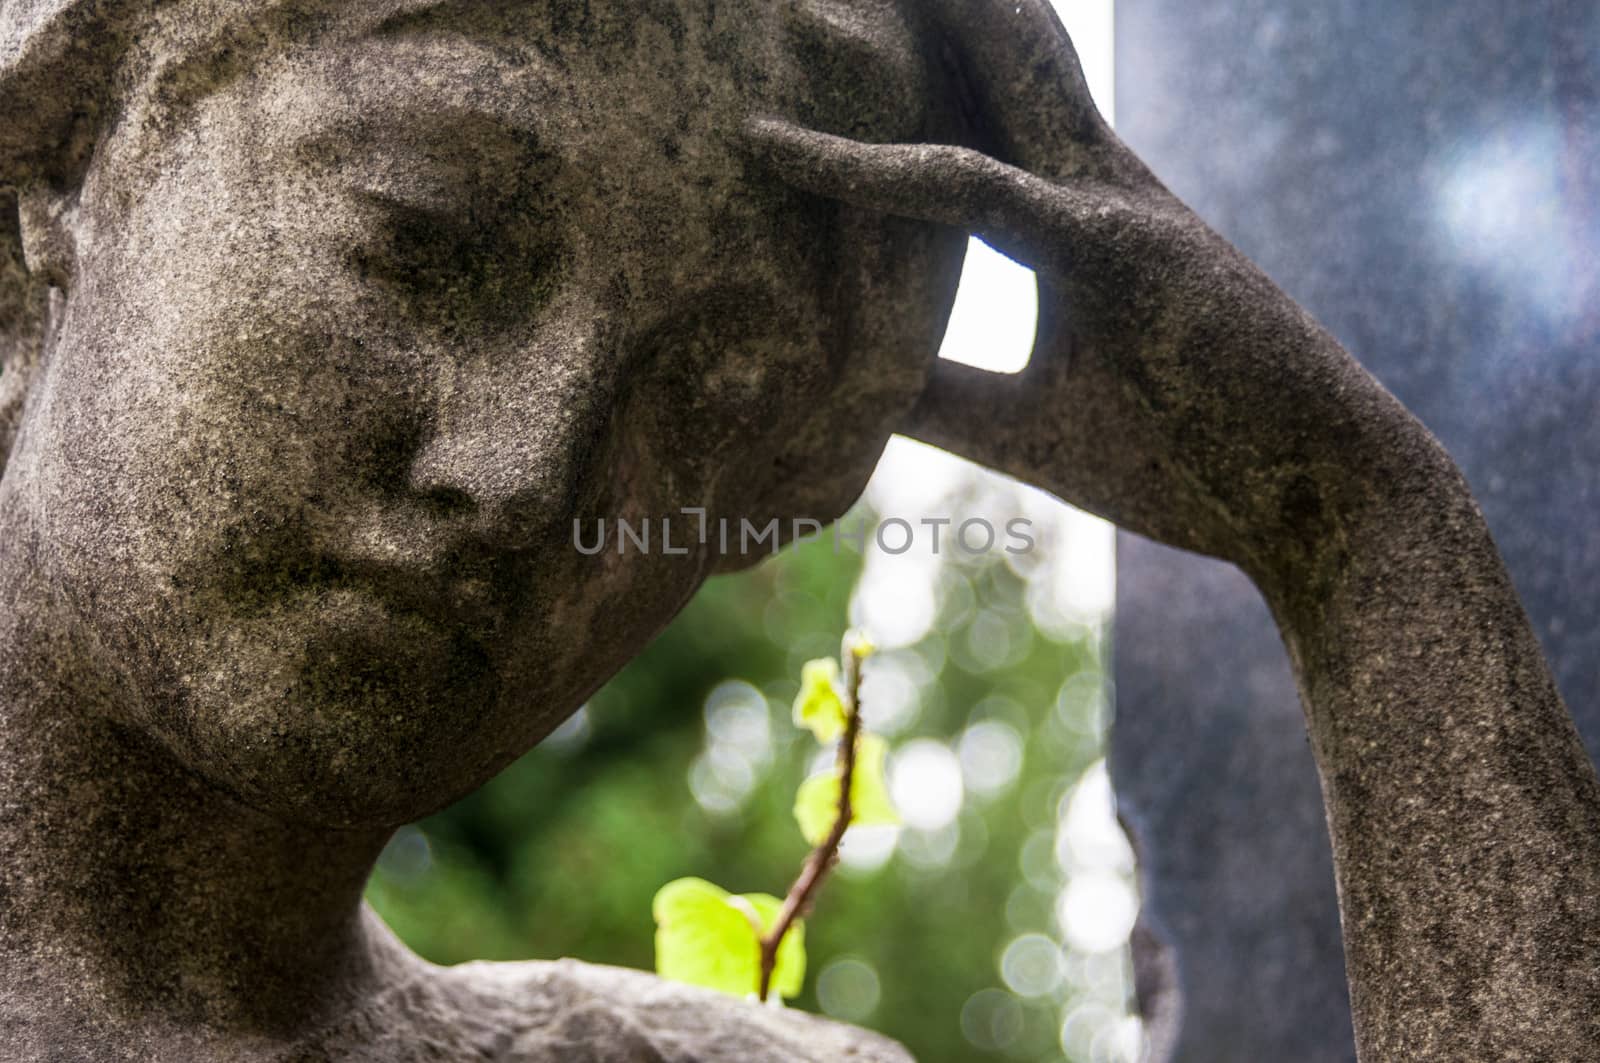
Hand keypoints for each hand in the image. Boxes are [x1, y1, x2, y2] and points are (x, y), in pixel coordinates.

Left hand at [741, 1, 1439, 593]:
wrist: (1323, 501)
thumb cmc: (1189, 460)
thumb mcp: (1026, 430)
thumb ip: (937, 397)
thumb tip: (842, 395)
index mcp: (1067, 213)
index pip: (967, 110)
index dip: (894, 68)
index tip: (812, 35)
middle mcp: (1085, 180)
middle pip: (982, 59)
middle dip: (911, 10)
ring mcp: (1104, 202)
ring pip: (988, 72)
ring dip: (916, 14)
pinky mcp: (1116, 247)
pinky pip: (974, 189)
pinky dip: (874, 171)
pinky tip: (779, 148)